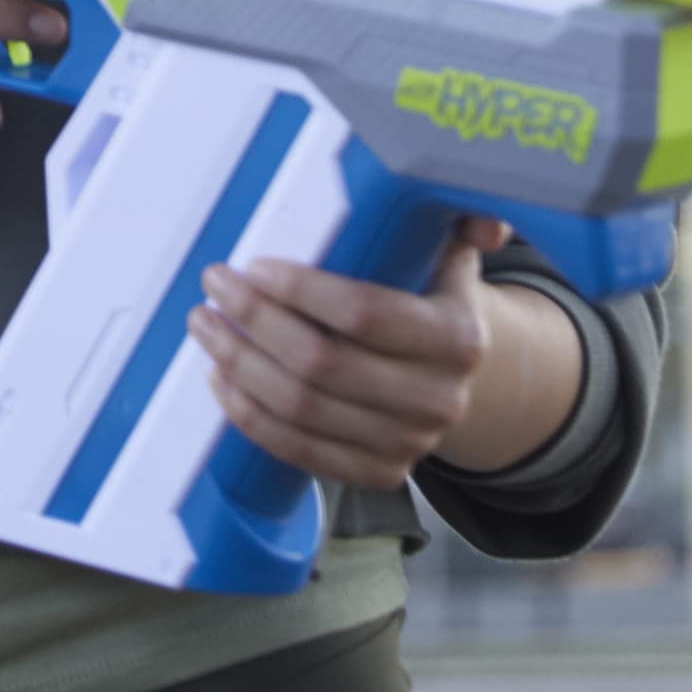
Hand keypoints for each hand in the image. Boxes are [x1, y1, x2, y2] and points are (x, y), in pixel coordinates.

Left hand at [186, 215, 515, 491]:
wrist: (459, 378)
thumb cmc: (432, 298)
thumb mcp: (452, 253)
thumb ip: (463, 216)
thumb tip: (485, 222)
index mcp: (458, 337)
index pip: (365, 313)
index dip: (302, 290)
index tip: (254, 264)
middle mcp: (439, 399)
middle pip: (322, 364)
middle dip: (255, 320)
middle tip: (215, 286)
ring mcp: (409, 444)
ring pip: (302, 409)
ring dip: (240, 365)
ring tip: (206, 325)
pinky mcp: (379, 474)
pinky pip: (299, 451)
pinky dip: (250, 416)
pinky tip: (222, 379)